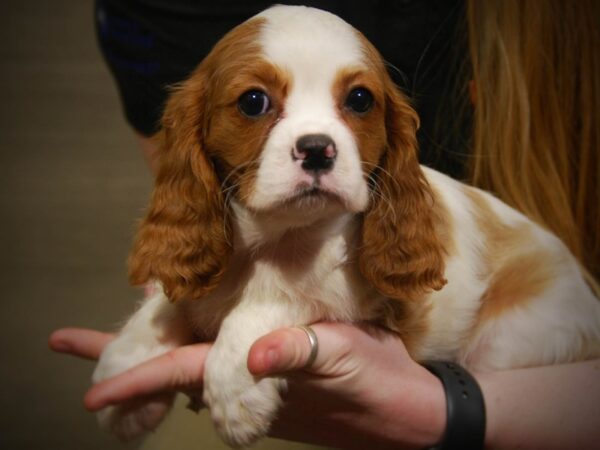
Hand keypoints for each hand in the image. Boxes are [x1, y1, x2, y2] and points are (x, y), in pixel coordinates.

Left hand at [49, 324, 445, 449]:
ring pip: (194, 365)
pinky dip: (193, 342)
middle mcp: (247, 383)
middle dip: (124, 360)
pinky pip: (221, 360)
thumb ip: (303, 353)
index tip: (88, 389)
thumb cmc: (381, 385)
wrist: (412, 413)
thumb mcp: (349, 359)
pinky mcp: (278, 378)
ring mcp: (260, 384)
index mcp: (256, 377)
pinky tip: (189, 324)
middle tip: (72, 342)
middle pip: (174, 369)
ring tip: (120, 329)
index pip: (183, 374)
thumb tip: (254, 354)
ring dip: (155, 348)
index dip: (136, 379)